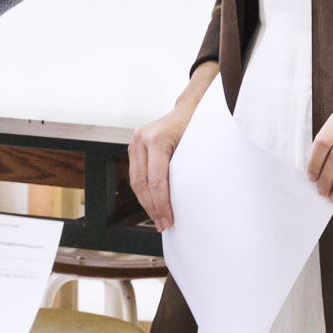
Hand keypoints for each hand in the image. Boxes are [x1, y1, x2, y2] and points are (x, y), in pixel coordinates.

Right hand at [128, 62, 218, 228]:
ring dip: (146, 202)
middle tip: (163, 225)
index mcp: (156, 139)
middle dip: (152, 207)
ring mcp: (135, 141)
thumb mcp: (197, 146)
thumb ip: (191, 170)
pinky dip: (144, 192)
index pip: (156, 180)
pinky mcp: (134, 146)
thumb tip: (191, 202)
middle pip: (142, 183)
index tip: (169, 220)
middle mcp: (141, 138)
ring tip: (157, 219)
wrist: (190, 107)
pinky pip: (136, 174)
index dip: (161, 204)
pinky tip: (152, 204)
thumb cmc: (198, 126)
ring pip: (135, 180)